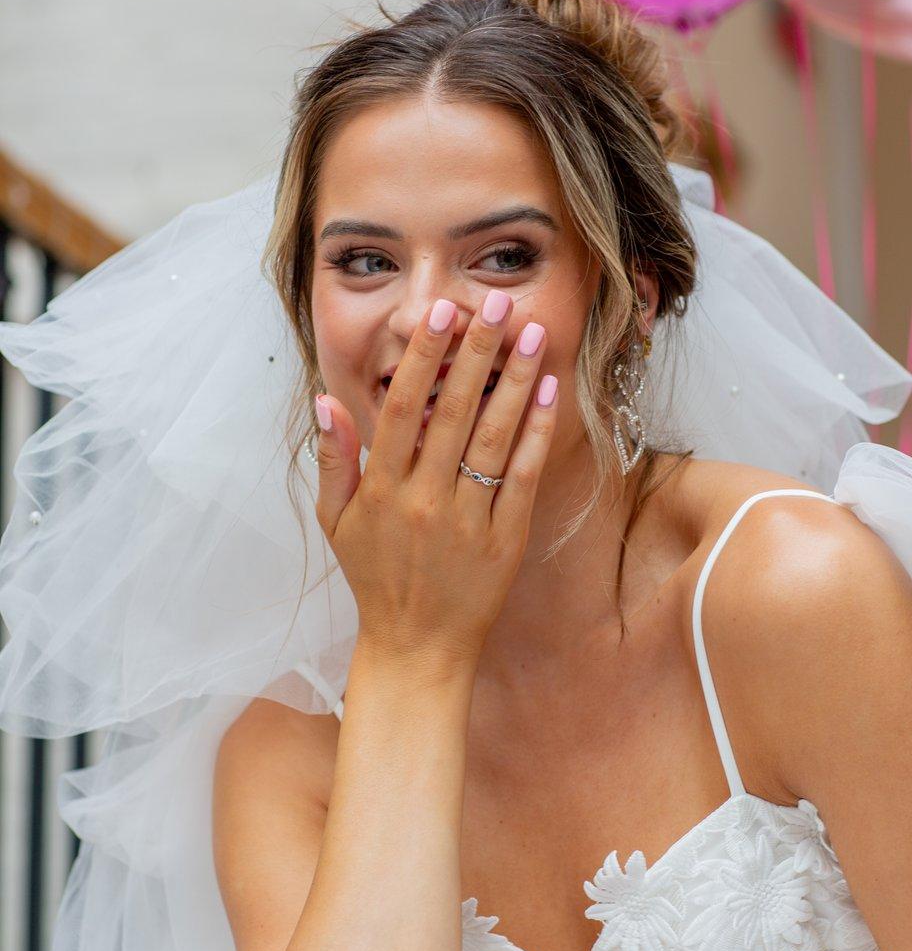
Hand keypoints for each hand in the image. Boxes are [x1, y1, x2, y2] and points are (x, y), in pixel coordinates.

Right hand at [312, 291, 557, 667]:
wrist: (416, 647)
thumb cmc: (374, 578)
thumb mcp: (336, 522)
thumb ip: (333, 460)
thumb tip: (326, 401)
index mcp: (381, 490)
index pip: (402, 409)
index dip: (422, 359)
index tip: (439, 313)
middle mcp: (423, 500)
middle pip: (452, 413)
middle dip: (474, 353)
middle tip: (493, 302)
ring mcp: (466, 520)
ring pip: (491, 439)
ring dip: (513, 381)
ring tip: (530, 332)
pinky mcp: (504, 539)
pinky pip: (520, 477)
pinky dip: (534, 433)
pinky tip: (546, 392)